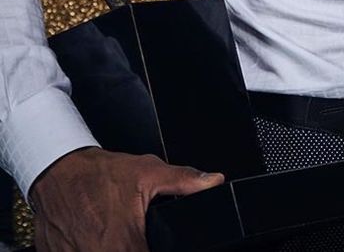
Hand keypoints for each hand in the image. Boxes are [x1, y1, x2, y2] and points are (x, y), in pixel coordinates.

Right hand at [30, 146, 223, 250]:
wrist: (58, 171)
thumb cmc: (99, 174)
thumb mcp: (147, 172)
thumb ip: (184, 181)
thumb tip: (213, 181)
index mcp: (124, 245)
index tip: (153, 243)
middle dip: (134, 247)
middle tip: (135, 235)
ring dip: (113, 248)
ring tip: (115, 234)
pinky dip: (91, 249)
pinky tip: (95, 237)